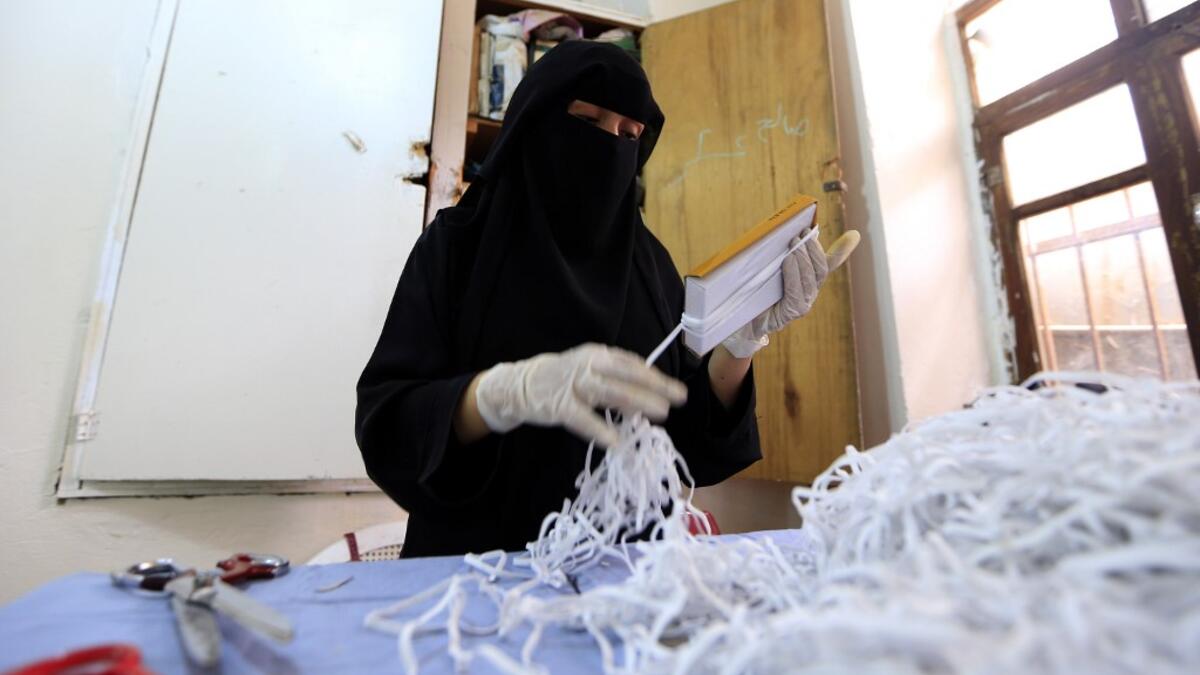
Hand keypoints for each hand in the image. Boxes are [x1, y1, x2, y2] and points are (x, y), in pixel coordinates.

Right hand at [474, 343, 687, 447]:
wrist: (522, 384)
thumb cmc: (564, 379)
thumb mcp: (591, 371)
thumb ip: (616, 381)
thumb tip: (649, 396)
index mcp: (598, 355)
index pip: (632, 364)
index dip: (655, 376)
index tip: (676, 389)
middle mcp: (588, 365)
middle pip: (626, 375)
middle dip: (654, 386)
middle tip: (677, 399)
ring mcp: (573, 385)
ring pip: (610, 392)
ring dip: (637, 402)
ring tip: (660, 413)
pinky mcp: (559, 406)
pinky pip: (583, 419)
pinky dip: (600, 429)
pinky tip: (616, 442)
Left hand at [722, 230, 858, 357]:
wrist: (738, 316)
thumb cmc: (752, 288)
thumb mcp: (767, 266)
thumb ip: (780, 252)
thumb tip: (785, 231)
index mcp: (807, 280)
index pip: (829, 263)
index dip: (842, 250)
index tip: (854, 235)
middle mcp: (809, 292)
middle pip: (821, 269)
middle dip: (813, 249)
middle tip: (802, 233)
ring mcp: (802, 304)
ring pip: (811, 278)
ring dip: (803, 258)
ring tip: (794, 243)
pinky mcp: (791, 313)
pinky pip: (796, 291)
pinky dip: (793, 273)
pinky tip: (788, 261)